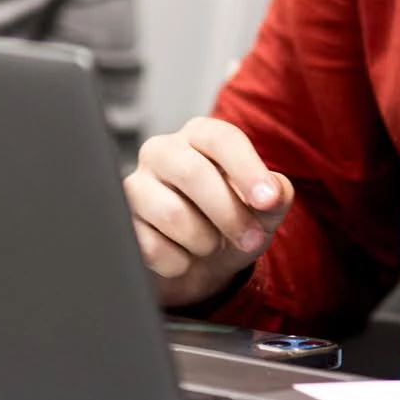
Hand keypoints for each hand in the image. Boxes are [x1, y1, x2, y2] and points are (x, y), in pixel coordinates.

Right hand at [124, 117, 294, 307]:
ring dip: (204, 241)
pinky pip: (152, 247)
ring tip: (211, 244)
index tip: (267, 200)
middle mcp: (162, 152)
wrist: (200, 264)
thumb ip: (277, 194)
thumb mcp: (264, 208)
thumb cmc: (232, 221)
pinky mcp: (122, 223)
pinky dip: (179, 263)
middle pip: (194, 175)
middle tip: (249, 239)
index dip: (247, 169)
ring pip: (171, 214)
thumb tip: (274, 191)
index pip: (221, 138)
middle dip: (229, 214)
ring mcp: (136, 186)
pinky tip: (184, 256)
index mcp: (200, 136)